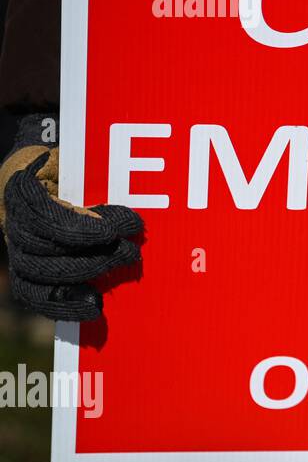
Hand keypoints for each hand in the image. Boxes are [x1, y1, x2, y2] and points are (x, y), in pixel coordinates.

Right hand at [0, 114, 143, 320]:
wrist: (46, 163)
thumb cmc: (71, 159)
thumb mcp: (82, 155)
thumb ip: (99, 171)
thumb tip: (140, 197)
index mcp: (22, 189)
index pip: (42, 214)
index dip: (80, 227)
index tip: (119, 228)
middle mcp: (11, 221)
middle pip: (41, 249)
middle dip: (91, 255)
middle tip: (132, 252)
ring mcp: (17, 247)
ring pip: (38, 274)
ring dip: (85, 274)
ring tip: (121, 270)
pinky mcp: (28, 270)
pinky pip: (38, 294)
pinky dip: (65, 304)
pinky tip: (94, 306)